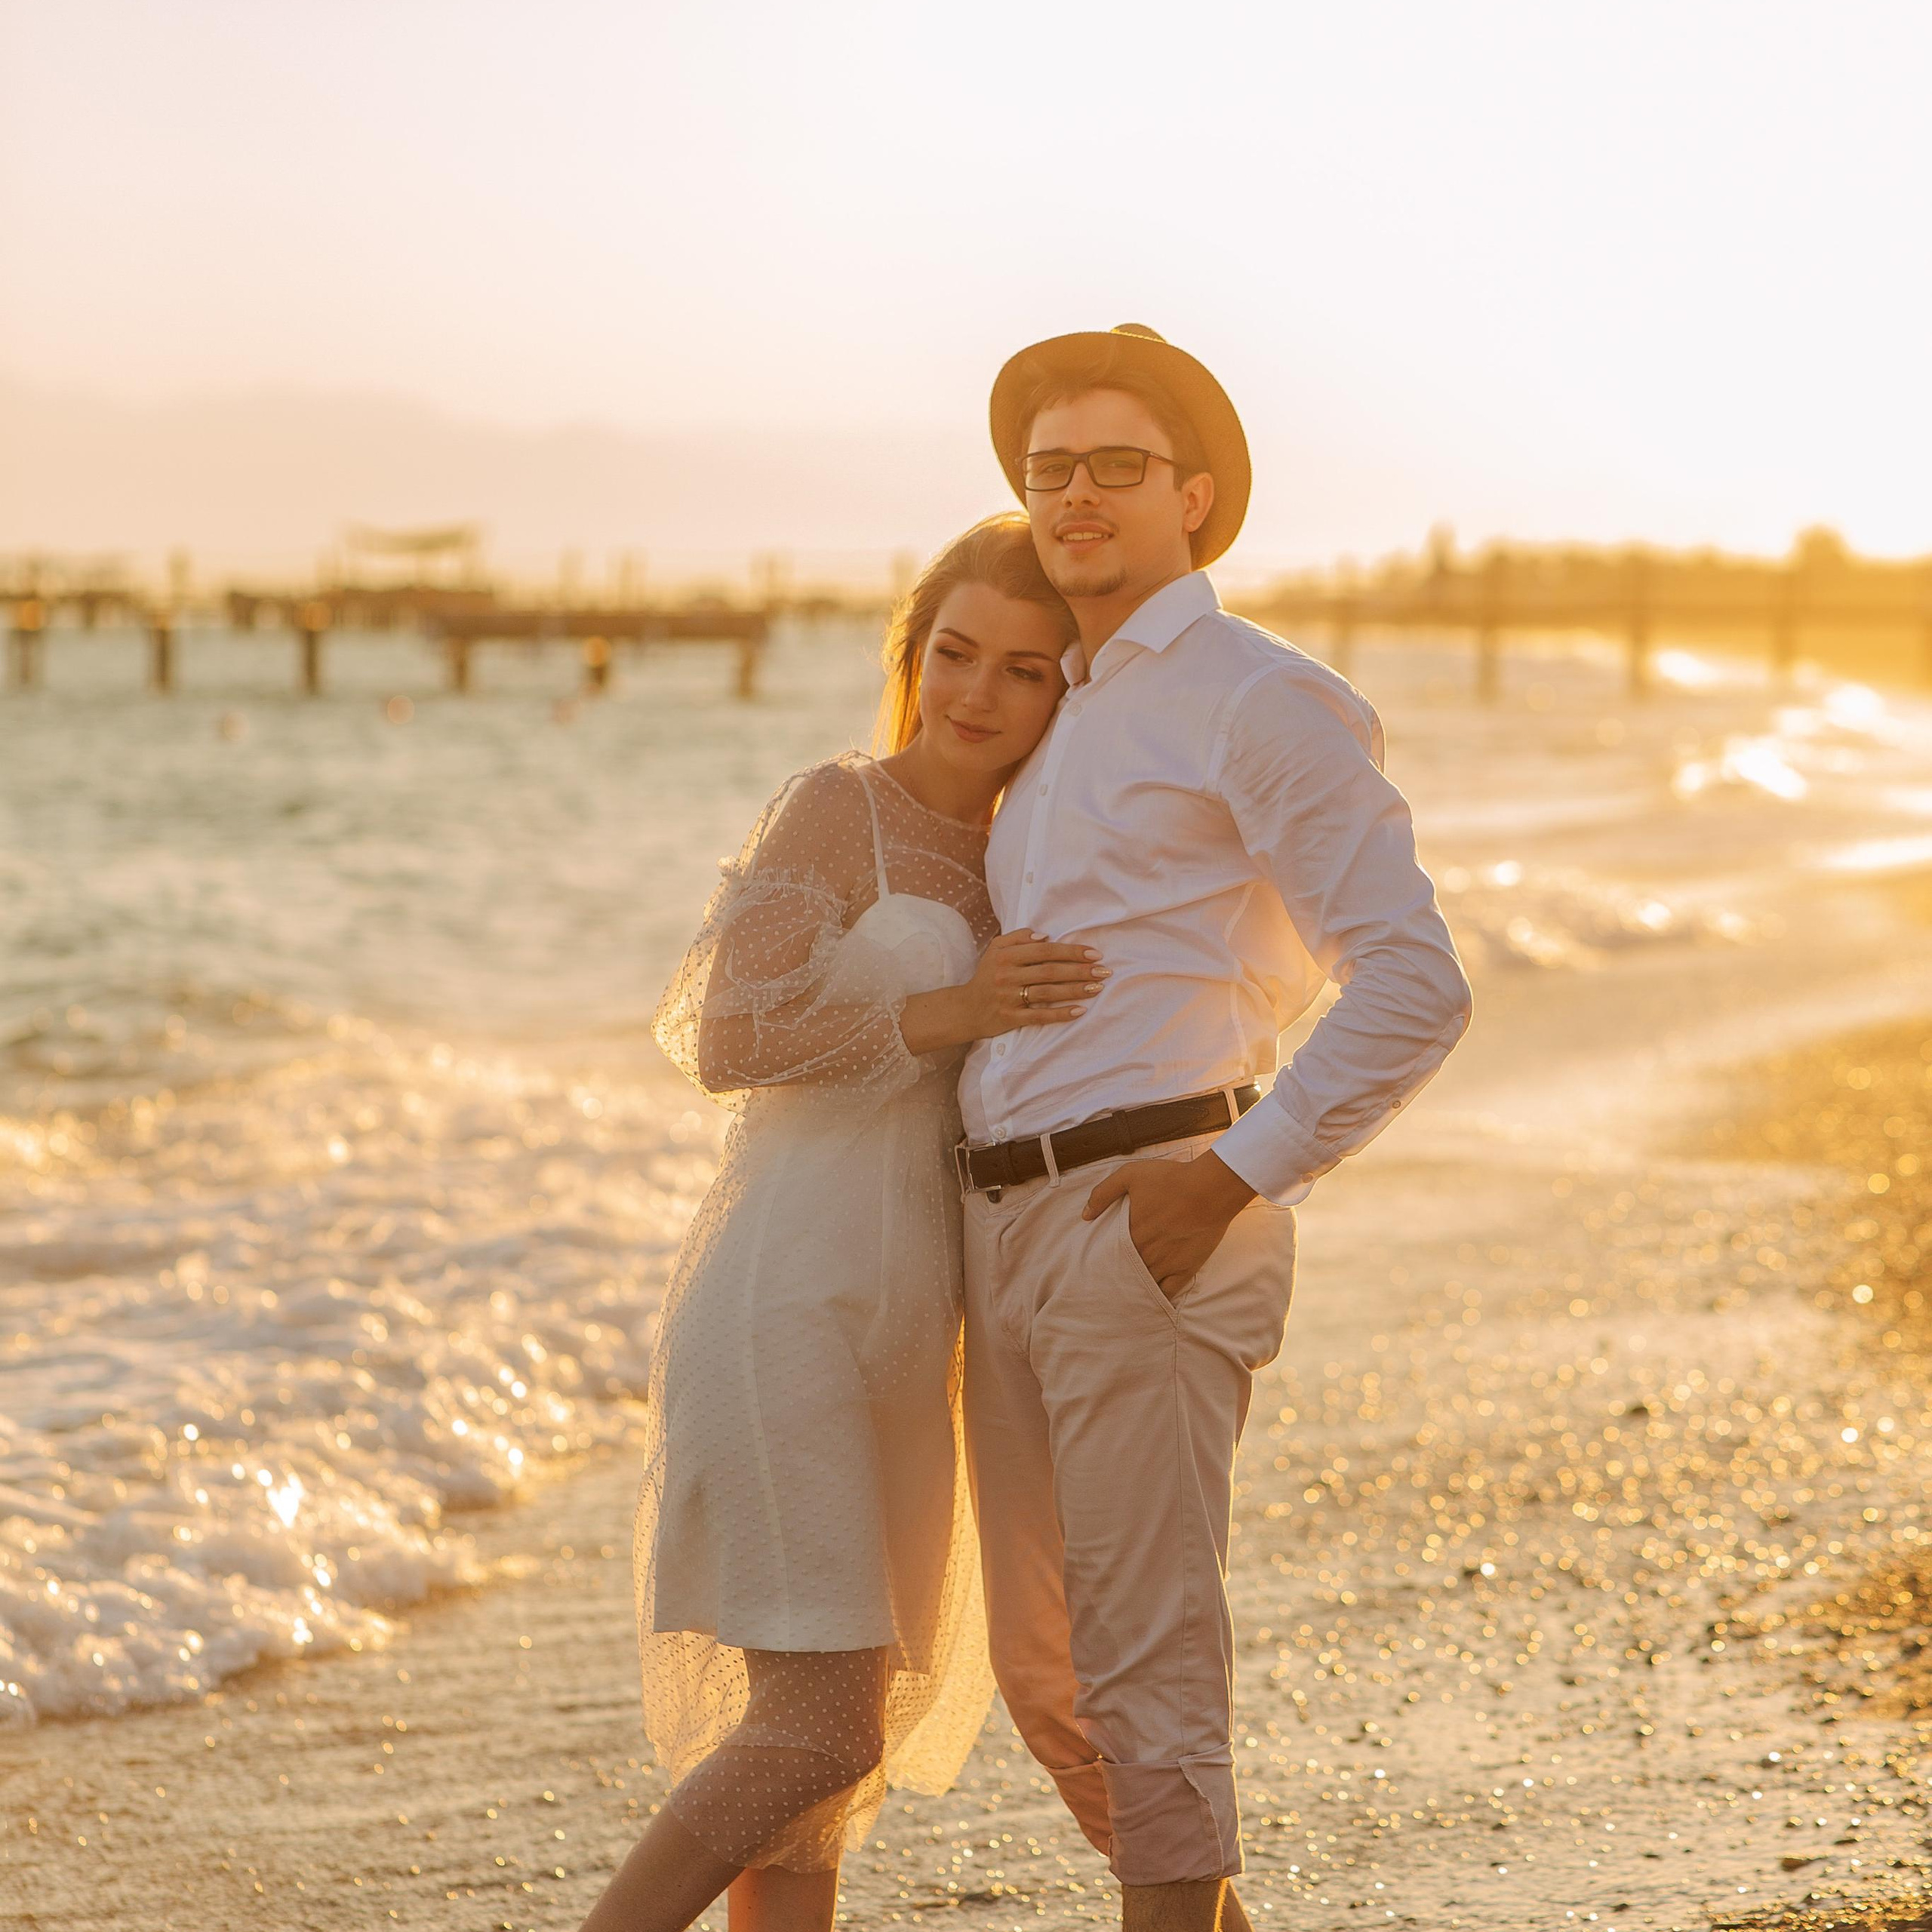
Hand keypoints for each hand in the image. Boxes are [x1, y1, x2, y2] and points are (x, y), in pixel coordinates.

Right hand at [962, 930, 1106, 1039]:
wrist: (966, 1009)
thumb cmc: (987, 976)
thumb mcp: (996, 950)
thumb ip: (1018, 938)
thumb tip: (1045, 936)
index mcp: (1005, 956)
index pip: (1044, 951)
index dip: (1071, 951)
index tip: (1094, 954)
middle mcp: (1006, 975)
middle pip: (1050, 971)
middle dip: (1079, 970)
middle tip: (1104, 971)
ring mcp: (1008, 998)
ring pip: (1048, 993)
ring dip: (1075, 990)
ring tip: (1097, 988)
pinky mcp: (1010, 1018)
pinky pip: (1039, 1016)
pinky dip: (1060, 1014)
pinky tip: (1080, 1010)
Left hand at [1082, 1150, 1255, 1298]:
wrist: (1210, 1189)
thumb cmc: (1171, 1179)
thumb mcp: (1130, 1175)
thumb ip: (1103, 1193)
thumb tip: (1085, 1215)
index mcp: (1130, 1234)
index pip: (1109, 1257)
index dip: (1103, 1262)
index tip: (1096, 1265)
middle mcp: (1146, 1254)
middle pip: (1125, 1273)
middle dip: (1117, 1278)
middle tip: (1108, 1284)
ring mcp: (1166, 1265)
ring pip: (1144, 1285)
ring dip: (1135, 1288)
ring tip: (1127, 1294)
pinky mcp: (1186, 1269)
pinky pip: (1168, 1292)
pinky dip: (1158, 1297)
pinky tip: (1151, 1299)